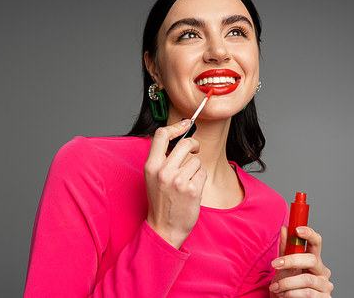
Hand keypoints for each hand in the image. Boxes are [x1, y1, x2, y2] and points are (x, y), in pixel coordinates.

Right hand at [144, 120, 206, 248]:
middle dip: (194, 145)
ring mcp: (178, 180)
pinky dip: (200, 180)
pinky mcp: (192, 189)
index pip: (162, 135)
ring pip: (196, 161)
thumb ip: (163, 158)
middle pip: (185, 143)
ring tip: (186, 182)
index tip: (186, 124)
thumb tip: (180, 137)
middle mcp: (163, 171)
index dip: (176, 126)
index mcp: (151, 165)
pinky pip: (202, 174)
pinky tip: (191, 191)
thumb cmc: (161, 201)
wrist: (164, 228)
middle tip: (196, 150)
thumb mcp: (153, 176)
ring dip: (195, 169)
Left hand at [269, 226, 332, 296]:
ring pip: (307, 279)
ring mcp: (325, 285)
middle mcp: (323, 271)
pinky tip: (283, 295)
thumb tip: (285, 229)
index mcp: (314, 259)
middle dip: (291, 261)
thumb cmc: (289, 283)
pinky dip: (291, 294)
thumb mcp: (284, 265)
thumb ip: (285, 248)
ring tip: (275, 287)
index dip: (309, 234)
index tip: (297, 230)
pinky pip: (307, 293)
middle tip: (274, 264)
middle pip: (311, 260)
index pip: (317, 242)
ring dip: (287, 283)